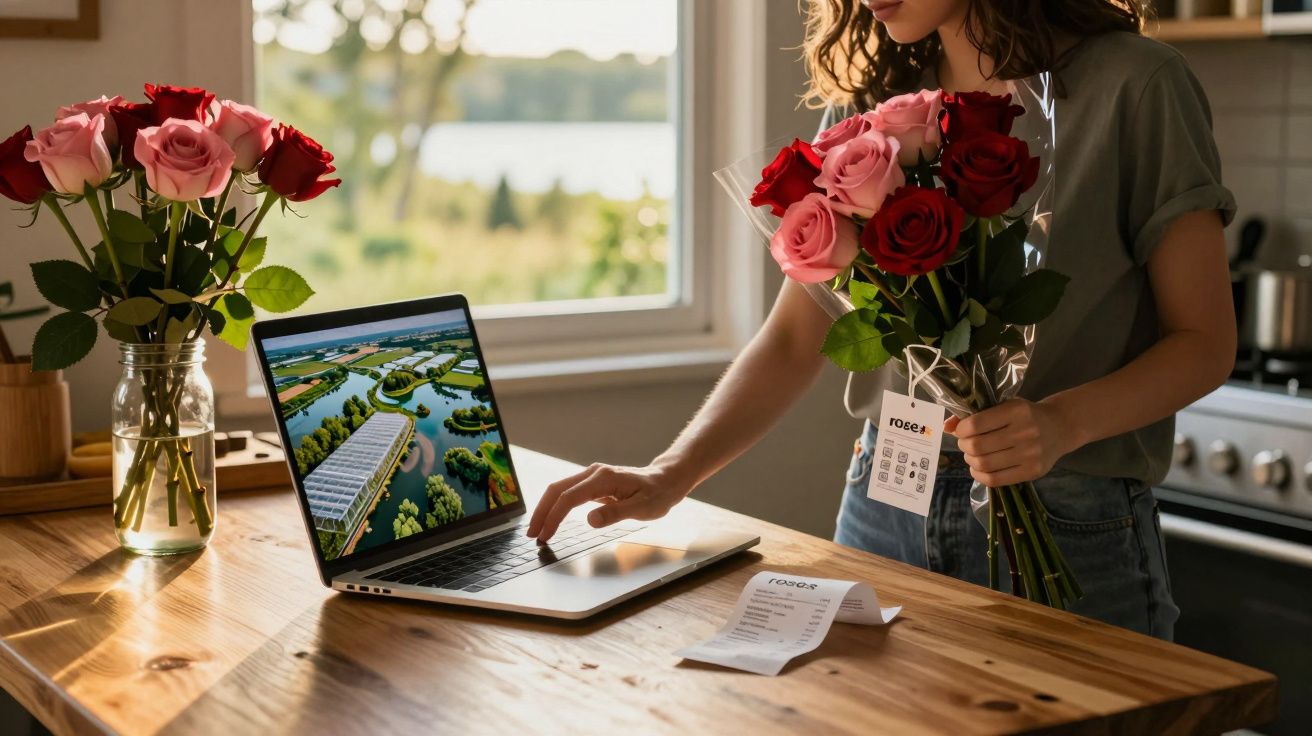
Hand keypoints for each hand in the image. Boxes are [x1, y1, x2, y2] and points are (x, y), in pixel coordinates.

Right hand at [525, 461, 693, 541]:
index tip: (545, 536)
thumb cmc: (656, 495)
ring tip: (537, 529)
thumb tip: (590, 521)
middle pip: (557, 490)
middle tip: (532, 534)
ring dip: (546, 508)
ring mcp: (592, 477)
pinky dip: (556, 506)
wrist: (665, 481)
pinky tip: (551, 519)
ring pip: (559, 489)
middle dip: (542, 512)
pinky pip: (568, 493)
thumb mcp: (642, 508)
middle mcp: (594, 473)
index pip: (569, 498)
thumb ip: (616, 514)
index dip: (554, 517)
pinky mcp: (593, 483)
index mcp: (603, 478)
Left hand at [945, 398, 1078, 486]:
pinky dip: (979, 475)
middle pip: (977, 446)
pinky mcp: (1033, 471)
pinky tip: (978, 468)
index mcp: (1016, 411)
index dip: (961, 430)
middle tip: (966, 444)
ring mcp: (1030, 454)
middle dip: (963, 446)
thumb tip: (946, 426)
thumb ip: (975, 414)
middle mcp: (1025, 432)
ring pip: (984, 464)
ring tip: (972, 455)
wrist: (1061, 427)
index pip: (976, 424)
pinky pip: (995, 480)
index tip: (961, 430)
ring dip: (970, 461)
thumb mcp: (1004, 406)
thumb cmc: (1026, 415)